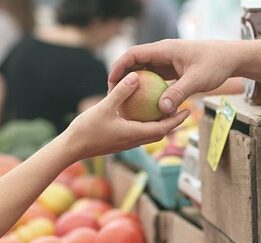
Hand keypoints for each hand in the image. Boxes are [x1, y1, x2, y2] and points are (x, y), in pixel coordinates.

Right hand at [62, 72, 190, 160]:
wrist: (71, 149)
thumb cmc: (86, 130)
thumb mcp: (104, 107)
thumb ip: (121, 92)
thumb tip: (136, 76)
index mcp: (135, 134)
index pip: (163, 128)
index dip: (177, 120)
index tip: (188, 110)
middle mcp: (134, 141)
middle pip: (160, 132)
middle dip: (173, 122)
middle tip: (183, 109)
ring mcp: (127, 143)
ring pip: (150, 133)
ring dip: (160, 124)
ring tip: (166, 109)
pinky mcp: (119, 142)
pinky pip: (138, 132)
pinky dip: (146, 124)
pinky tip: (142, 113)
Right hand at [108, 39, 240, 114]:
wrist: (230, 58)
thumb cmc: (216, 64)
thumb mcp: (197, 80)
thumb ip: (179, 93)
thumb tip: (162, 109)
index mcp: (164, 50)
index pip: (134, 54)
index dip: (119, 67)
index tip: (111, 82)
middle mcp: (163, 54)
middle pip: (135, 63)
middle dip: (122, 78)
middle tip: (113, 96)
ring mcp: (167, 62)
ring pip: (144, 72)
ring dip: (135, 85)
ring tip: (125, 103)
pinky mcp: (173, 71)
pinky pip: (156, 80)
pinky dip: (148, 90)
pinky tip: (145, 106)